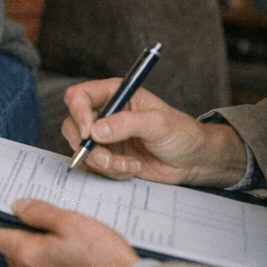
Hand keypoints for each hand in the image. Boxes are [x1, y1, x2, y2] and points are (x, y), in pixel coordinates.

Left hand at [0, 199, 138, 266]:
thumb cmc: (102, 258)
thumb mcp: (71, 222)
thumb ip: (39, 212)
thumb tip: (18, 207)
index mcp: (24, 255)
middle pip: (11, 249)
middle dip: (21, 234)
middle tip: (41, 220)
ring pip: (27, 266)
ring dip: (37, 253)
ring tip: (64, 241)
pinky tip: (70, 263)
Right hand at [62, 79, 244, 187]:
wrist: (193, 161)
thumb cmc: (181, 133)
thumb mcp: (157, 123)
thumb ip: (125, 123)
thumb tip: (95, 131)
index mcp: (115, 94)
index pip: (79, 96)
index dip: (77, 113)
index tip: (88, 133)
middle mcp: (105, 114)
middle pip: (73, 126)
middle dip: (88, 147)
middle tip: (108, 158)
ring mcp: (105, 138)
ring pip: (83, 151)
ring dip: (104, 163)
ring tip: (130, 165)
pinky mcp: (109, 158)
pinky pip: (95, 167)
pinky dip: (111, 172)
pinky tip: (133, 168)